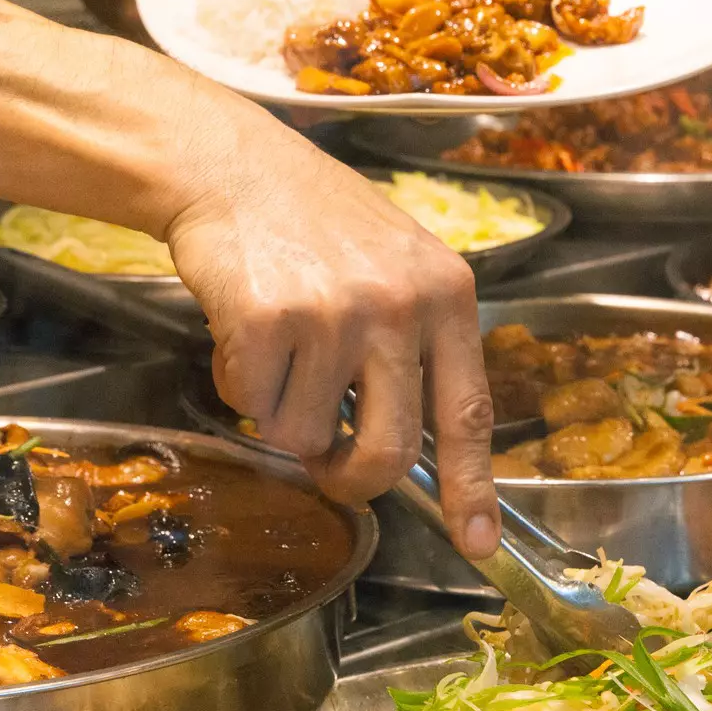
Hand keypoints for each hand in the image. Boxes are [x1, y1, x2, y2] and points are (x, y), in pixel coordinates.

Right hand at [161, 107, 500, 558]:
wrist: (233, 165)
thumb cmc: (315, 223)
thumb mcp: (399, 266)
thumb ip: (416, 347)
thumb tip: (415, 451)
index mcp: (448, 295)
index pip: (468, 412)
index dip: (472, 488)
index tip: (478, 545)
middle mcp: (400, 305)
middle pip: (387, 451)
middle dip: (350, 478)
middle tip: (327, 466)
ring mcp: (334, 312)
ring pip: (305, 436)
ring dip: (280, 413)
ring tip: (279, 351)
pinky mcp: (267, 318)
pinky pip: (251, 403)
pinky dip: (238, 383)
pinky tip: (244, 330)